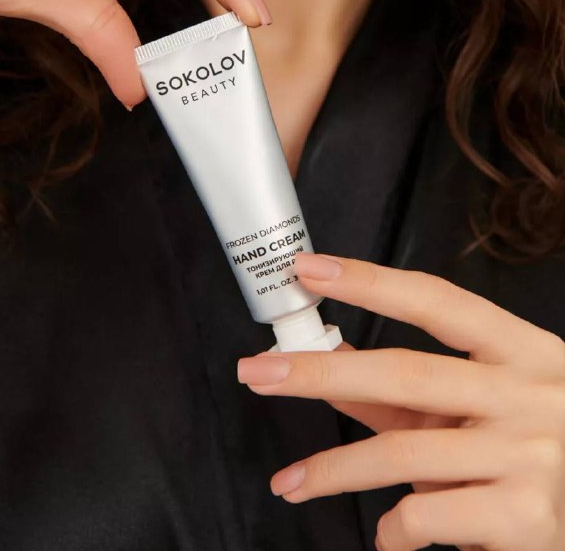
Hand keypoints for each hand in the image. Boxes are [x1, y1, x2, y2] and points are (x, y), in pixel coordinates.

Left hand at [237, 251, 564, 550]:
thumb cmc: (537, 443)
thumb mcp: (490, 401)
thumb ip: (415, 390)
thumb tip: (336, 362)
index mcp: (521, 349)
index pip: (437, 301)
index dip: (370, 281)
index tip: (310, 270)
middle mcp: (526, 392)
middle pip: (405, 373)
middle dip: (322, 373)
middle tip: (257, 372)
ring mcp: (529, 453)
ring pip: (403, 452)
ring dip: (333, 470)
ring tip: (289, 482)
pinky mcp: (526, 515)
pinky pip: (428, 514)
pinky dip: (395, 527)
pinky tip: (391, 532)